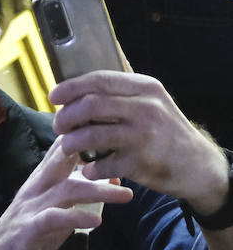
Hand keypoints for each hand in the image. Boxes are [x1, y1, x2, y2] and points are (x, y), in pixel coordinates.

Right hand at [0, 138, 131, 249]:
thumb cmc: (22, 237)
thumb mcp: (50, 213)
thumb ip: (74, 199)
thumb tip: (106, 183)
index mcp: (39, 183)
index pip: (60, 152)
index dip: (83, 138)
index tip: (112, 131)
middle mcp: (34, 190)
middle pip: (64, 163)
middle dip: (95, 157)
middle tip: (128, 154)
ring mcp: (30, 208)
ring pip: (66, 190)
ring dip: (98, 190)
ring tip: (126, 195)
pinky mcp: (28, 230)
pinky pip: (53, 219)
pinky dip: (75, 218)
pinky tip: (96, 221)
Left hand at [51, 70, 226, 209]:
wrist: (198, 165)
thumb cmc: (164, 131)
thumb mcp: (152, 101)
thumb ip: (121, 91)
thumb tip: (81, 80)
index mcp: (145, 88)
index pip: (99, 80)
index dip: (70, 87)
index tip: (53, 97)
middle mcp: (146, 108)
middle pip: (90, 105)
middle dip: (65, 116)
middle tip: (58, 126)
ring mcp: (144, 136)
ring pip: (91, 135)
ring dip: (71, 143)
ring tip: (68, 147)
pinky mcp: (142, 162)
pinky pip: (102, 164)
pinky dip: (91, 169)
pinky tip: (90, 169)